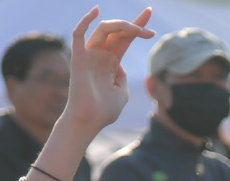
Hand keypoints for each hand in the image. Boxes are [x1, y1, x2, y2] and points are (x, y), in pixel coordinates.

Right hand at [61, 7, 153, 133]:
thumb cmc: (104, 111)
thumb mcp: (121, 92)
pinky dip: (85, 21)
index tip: (150, 12)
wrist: (89, 121)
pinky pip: (79, 35)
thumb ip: (122, 77)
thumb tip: (119, 65)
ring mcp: (90, 55)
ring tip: (138, 30)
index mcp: (112, 62)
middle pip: (118, 31)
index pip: (126, 38)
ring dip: (122, 26)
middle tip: (150, 30)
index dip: (138, 25)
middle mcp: (101, 55)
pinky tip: (96, 11)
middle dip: (135, 25)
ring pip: (105, 29)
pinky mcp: (79, 58)